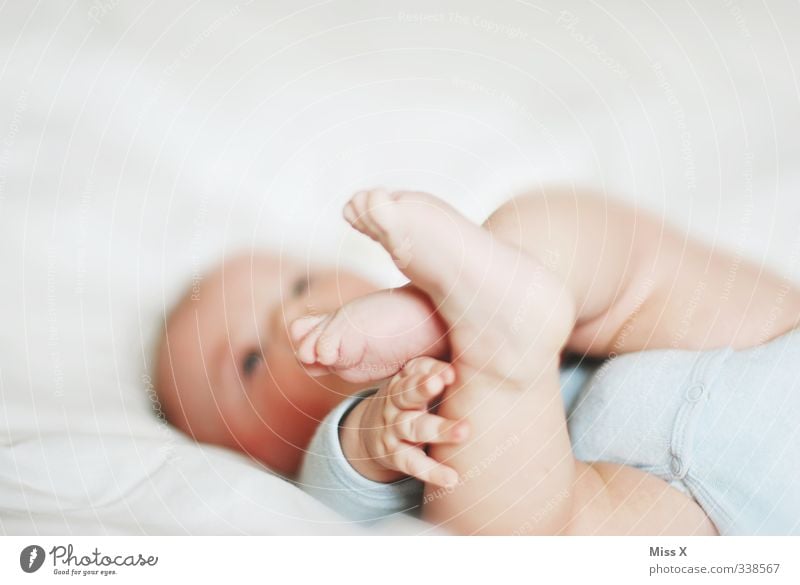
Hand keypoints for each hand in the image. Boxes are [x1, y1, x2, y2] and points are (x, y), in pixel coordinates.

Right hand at [340, 356, 467, 487]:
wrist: (371, 431)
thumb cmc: (411, 401)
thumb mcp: (418, 381)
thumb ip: (441, 371)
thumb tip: (481, 356)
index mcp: (405, 379)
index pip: (416, 369)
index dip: (432, 369)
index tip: (450, 372)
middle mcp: (395, 401)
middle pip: (407, 393)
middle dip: (423, 388)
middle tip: (442, 384)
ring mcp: (393, 428)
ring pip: (413, 428)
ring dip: (438, 429)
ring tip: (463, 431)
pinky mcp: (394, 454)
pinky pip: (412, 463)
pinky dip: (432, 471)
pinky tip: (452, 478)